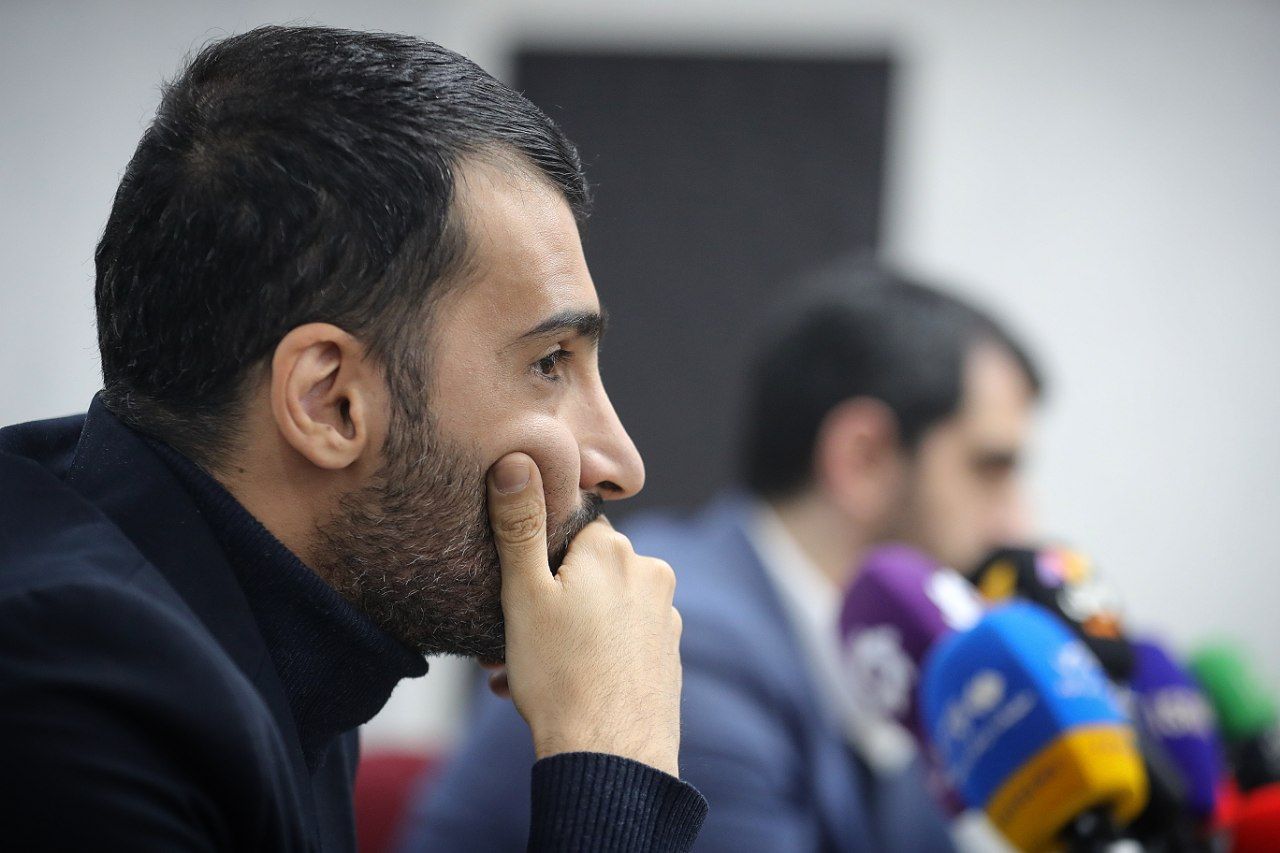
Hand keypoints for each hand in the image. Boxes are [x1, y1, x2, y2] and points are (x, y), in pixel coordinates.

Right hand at [486, 452, 682, 777]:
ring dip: (559, 636)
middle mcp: (650, 575)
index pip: (569, 530)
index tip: (511, 598)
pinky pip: (618, 644)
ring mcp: (665, 618)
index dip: (533, 562)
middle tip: (504, 646)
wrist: (612, 758)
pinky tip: (560, 689)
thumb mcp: (524, 594)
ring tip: (522, 677)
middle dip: (542, 605)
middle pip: (583, 575)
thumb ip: (520, 524)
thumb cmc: (561, 675)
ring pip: (597, 613)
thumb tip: (518, 459)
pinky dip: (588, 657)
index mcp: (616, 551)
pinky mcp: (667, 657)